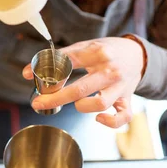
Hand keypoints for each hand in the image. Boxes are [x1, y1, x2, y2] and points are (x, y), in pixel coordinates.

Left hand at [22, 37, 145, 127]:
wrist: (138, 55)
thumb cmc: (107, 51)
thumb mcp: (85, 46)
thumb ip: (60, 58)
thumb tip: (28, 72)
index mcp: (96, 53)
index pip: (68, 62)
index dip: (47, 71)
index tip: (30, 78)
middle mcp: (109, 70)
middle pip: (80, 88)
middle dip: (56, 98)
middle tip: (38, 103)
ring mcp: (120, 86)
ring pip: (100, 103)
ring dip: (82, 106)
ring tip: (76, 103)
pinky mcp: (127, 99)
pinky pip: (123, 116)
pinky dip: (111, 121)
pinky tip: (98, 119)